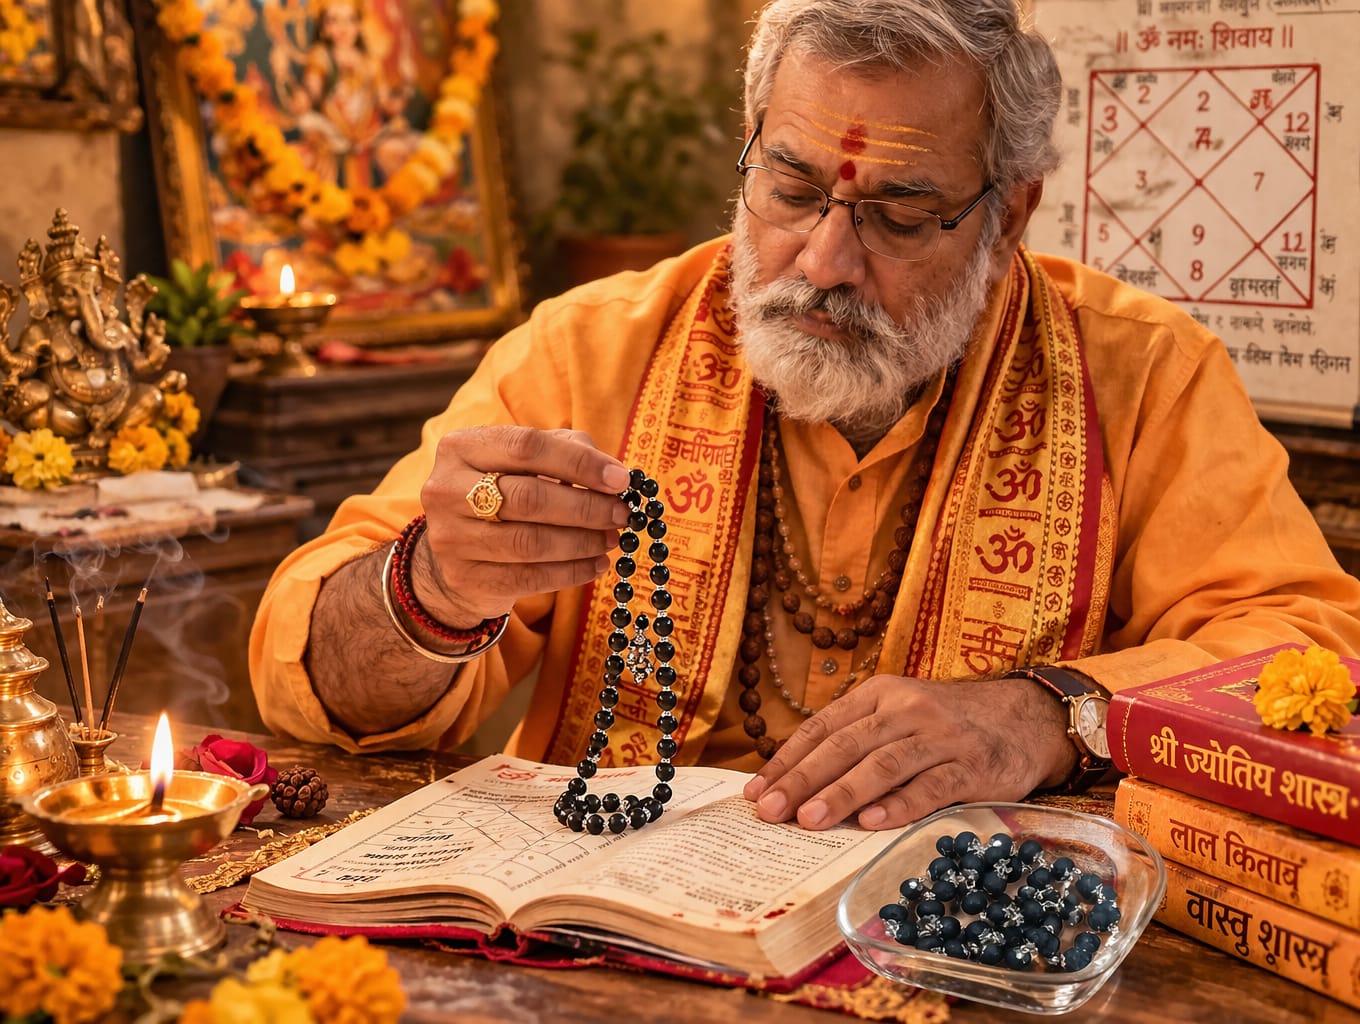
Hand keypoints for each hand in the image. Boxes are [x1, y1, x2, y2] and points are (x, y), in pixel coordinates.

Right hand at [414, 425, 631, 625]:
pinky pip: (528, 578)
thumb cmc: (503, 494)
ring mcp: (450, 537)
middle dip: (586, 507)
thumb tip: (613, 471)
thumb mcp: (525, 463)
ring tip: (612, 539)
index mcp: (461, 448)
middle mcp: (445, 489)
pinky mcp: (464, 578)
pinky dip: (570, 573)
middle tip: (621, 514)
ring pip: (530, 542)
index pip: (526, 447)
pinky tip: (595, 565)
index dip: (579, 463)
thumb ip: (567, 452)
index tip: (620, 479)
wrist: (455, 552)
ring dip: (582, 542)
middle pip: (529, 497)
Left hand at [742, 674, 1075, 829]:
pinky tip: (871, 823)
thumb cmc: (947, 724)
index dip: (787, 759)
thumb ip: (856, 740)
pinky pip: (931, 785)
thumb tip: (797, 784)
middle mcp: (906, 709)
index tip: (755, 791)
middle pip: (845, 745)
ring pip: (883, 764)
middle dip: (803, 780)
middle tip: (770, 810)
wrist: (1025, 716)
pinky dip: (900, 804)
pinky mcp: (973, 765)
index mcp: (879, 694)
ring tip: (810, 820)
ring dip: (843, 793)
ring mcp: (941, 735)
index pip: (823, 727)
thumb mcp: (899, 715)